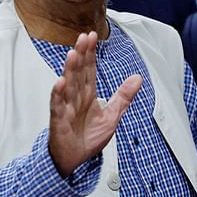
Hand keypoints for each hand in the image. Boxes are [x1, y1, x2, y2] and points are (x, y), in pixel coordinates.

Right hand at [48, 31, 142, 176]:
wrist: (74, 160)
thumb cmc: (87, 138)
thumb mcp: (112, 116)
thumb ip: (123, 97)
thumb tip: (137, 78)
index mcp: (87, 94)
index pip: (88, 69)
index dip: (90, 53)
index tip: (91, 36)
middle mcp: (76, 98)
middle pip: (78, 72)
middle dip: (81, 55)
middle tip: (83, 38)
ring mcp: (66, 108)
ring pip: (68, 85)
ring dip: (69, 70)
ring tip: (73, 54)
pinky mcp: (59, 121)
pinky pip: (58, 107)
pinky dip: (58, 95)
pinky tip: (60, 83)